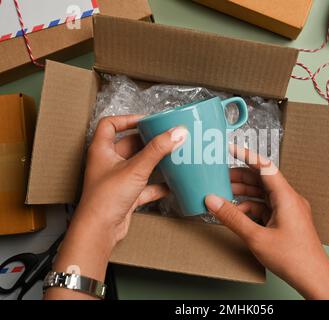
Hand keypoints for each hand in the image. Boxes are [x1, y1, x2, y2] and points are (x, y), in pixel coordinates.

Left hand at [76, 115, 187, 247]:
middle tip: (167, 137)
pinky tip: (171, 185)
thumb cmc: (105, 198)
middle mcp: (108, 163)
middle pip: (130, 144)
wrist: (99, 231)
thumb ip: (158, 150)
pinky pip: (144, 186)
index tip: (147, 120)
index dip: (127, 119)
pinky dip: (157, 185)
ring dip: (155, 162)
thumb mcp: (135, 169)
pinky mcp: (126, 196)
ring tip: (173, 156)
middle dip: (149, 141)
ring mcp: (117, 180)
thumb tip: (176, 133)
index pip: (110, 125)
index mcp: (102, 150)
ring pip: (139, 165)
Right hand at [205, 145, 328, 299]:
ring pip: (263, 195)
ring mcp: (289, 210)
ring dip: (244, 194)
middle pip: (262, 180)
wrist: (314, 277)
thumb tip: (213, 201)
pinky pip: (266, 208)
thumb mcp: (256, 237)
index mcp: (286, 196)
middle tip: (220, 177)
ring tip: (224, 195)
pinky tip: (237, 214)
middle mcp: (289, 199)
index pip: (264, 166)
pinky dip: (251, 209)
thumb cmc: (293, 258)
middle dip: (240, 178)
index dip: (246, 156)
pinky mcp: (286, 220)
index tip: (231, 149)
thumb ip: (232, 217)